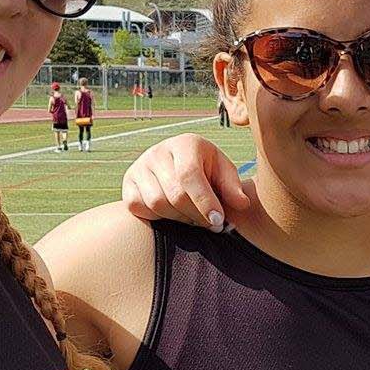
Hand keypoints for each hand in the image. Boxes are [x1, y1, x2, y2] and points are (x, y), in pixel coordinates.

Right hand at [120, 133, 252, 229]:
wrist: (177, 163)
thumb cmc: (205, 168)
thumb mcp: (223, 171)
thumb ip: (232, 187)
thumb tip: (242, 204)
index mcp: (185, 144)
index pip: (190, 175)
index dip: (205, 201)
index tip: (218, 220)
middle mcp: (158, 152)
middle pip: (174, 194)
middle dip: (196, 215)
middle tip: (211, 225)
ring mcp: (139, 167)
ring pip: (157, 204)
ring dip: (179, 219)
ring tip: (194, 219)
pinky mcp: (128, 183)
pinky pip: (138, 207)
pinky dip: (157, 217)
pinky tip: (173, 215)